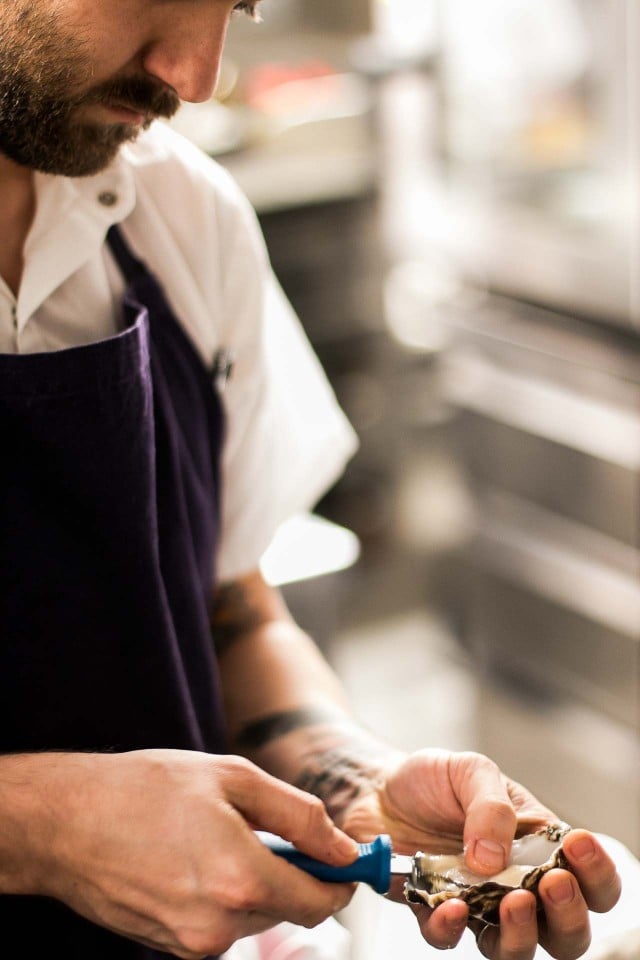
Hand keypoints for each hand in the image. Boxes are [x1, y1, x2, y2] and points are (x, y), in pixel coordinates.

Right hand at [2, 749, 357, 957]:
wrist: (68, 821)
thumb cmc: (146, 789)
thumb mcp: (233, 778)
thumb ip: (298, 815)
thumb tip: (342, 848)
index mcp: (241, 879)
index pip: (320, 900)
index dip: (339, 878)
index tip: (345, 859)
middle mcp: (220, 925)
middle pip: (290, 909)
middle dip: (293, 871)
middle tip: (267, 828)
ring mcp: (193, 943)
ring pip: (256, 916)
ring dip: (255, 881)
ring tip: (218, 836)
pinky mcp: (172, 947)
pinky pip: (222, 923)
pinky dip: (225, 893)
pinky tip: (195, 857)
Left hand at [338, 747, 620, 957]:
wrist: (377, 788)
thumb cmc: (434, 779)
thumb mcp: (470, 771)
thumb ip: (491, 806)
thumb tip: (495, 859)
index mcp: (539, 848)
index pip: (590, 879)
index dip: (597, 874)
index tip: (579, 846)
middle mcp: (516, 886)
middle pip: (566, 930)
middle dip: (569, 915)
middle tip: (552, 883)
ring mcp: (478, 906)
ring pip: (517, 949)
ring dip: (521, 935)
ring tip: (511, 902)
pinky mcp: (436, 914)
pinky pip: (451, 939)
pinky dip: (452, 928)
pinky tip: (451, 906)